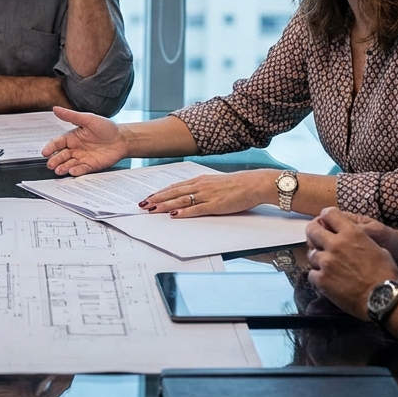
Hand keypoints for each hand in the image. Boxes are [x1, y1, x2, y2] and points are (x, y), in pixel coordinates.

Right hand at [43, 106, 127, 174]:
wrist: (122, 139)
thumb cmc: (106, 128)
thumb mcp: (88, 119)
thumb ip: (71, 116)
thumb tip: (56, 109)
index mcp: (72, 137)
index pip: (57, 143)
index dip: (51, 147)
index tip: (45, 152)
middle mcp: (75, 149)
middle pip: (61, 155)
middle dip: (55, 160)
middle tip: (50, 164)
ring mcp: (82, 158)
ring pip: (69, 164)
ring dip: (63, 167)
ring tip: (59, 170)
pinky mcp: (91, 165)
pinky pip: (82, 169)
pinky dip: (76, 171)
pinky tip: (72, 171)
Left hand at [141, 169, 272, 217]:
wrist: (255, 183)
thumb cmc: (238, 184)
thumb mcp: (216, 183)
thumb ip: (202, 187)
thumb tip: (190, 193)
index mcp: (200, 180)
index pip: (175, 186)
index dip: (160, 192)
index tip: (148, 196)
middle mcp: (201, 186)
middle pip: (173, 193)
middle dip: (156, 198)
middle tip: (142, 204)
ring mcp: (207, 195)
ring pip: (181, 200)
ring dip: (164, 205)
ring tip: (152, 209)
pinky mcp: (216, 205)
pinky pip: (196, 209)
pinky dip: (184, 213)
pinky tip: (174, 216)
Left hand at [305, 208, 397, 319]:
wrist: (383, 299)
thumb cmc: (385, 275)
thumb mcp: (378, 248)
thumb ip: (361, 240)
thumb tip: (355, 238)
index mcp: (352, 234)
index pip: (330, 214)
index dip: (326, 217)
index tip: (325, 221)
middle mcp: (336, 245)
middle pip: (312, 230)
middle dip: (314, 234)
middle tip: (318, 240)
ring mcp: (326, 262)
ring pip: (311, 254)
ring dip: (318, 259)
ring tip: (328, 267)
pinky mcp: (321, 280)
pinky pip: (311, 274)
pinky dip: (318, 276)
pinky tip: (328, 280)